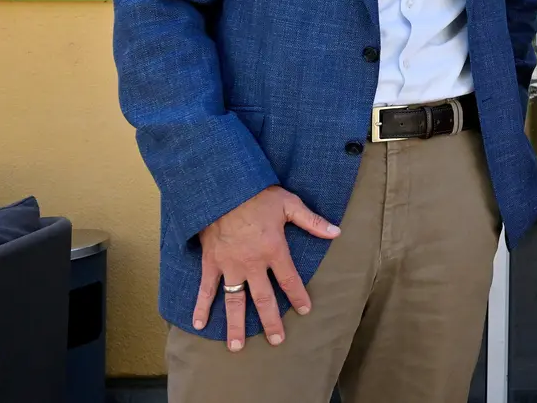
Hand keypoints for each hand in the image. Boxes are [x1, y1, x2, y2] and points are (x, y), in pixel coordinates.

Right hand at [193, 186, 340, 351]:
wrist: (222, 188)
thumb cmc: (257, 195)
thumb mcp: (289, 204)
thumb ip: (312, 221)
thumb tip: (336, 232)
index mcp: (274, 250)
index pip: (289, 280)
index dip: (298, 296)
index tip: (305, 310)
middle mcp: (252, 264)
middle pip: (263, 299)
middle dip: (271, 321)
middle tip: (276, 340)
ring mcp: (229, 266)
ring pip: (234, 301)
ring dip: (236, 325)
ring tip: (237, 347)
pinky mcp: (210, 263)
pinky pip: (206, 289)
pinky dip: (201, 307)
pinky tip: (199, 325)